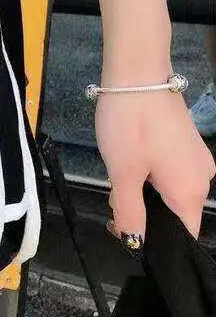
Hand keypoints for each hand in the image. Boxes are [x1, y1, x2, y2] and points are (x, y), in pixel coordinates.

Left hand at [96, 87, 214, 247]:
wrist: (137, 75)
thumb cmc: (131, 122)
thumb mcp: (123, 172)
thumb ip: (130, 211)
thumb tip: (135, 242)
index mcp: (191, 191)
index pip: (183, 234)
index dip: (153, 239)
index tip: (123, 230)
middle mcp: (202, 178)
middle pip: (173, 213)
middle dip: (141, 212)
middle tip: (114, 196)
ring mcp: (195, 159)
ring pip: (167, 192)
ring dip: (141, 192)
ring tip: (119, 172)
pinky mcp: (184, 145)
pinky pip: (168, 172)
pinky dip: (146, 174)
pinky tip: (129, 160)